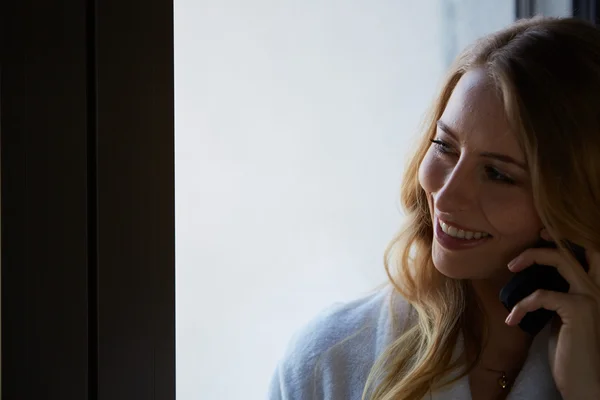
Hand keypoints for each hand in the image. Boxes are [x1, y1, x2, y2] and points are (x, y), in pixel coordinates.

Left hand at [505, 230, 599, 398]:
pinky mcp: (578, 310)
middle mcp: (599, 289)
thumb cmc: (571, 352)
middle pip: (577, 247)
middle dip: (553, 236)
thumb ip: (557, 296)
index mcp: (595, 289)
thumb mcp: (562, 317)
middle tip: (532, 236)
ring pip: (560, 259)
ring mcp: (592, 298)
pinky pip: (542, 294)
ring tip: (511, 268)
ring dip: (530, 257)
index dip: (566, 238)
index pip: (588, 254)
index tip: (542, 234)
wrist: (585, 383)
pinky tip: (512, 320)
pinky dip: (522, 304)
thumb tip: (534, 280)